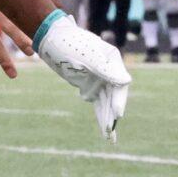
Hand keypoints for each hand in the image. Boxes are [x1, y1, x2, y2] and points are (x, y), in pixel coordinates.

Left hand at [35, 9, 129, 140]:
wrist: (50, 38)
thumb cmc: (69, 43)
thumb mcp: (87, 57)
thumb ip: (107, 70)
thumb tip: (126, 81)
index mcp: (112, 60)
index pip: (120, 84)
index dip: (119, 100)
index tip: (117, 114)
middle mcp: (108, 70)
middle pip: (114, 96)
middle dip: (112, 114)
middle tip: (110, 132)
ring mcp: (98, 78)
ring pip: (105, 102)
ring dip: (106, 118)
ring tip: (109, 138)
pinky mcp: (87, 83)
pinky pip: (96, 102)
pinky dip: (99, 113)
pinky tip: (103, 127)